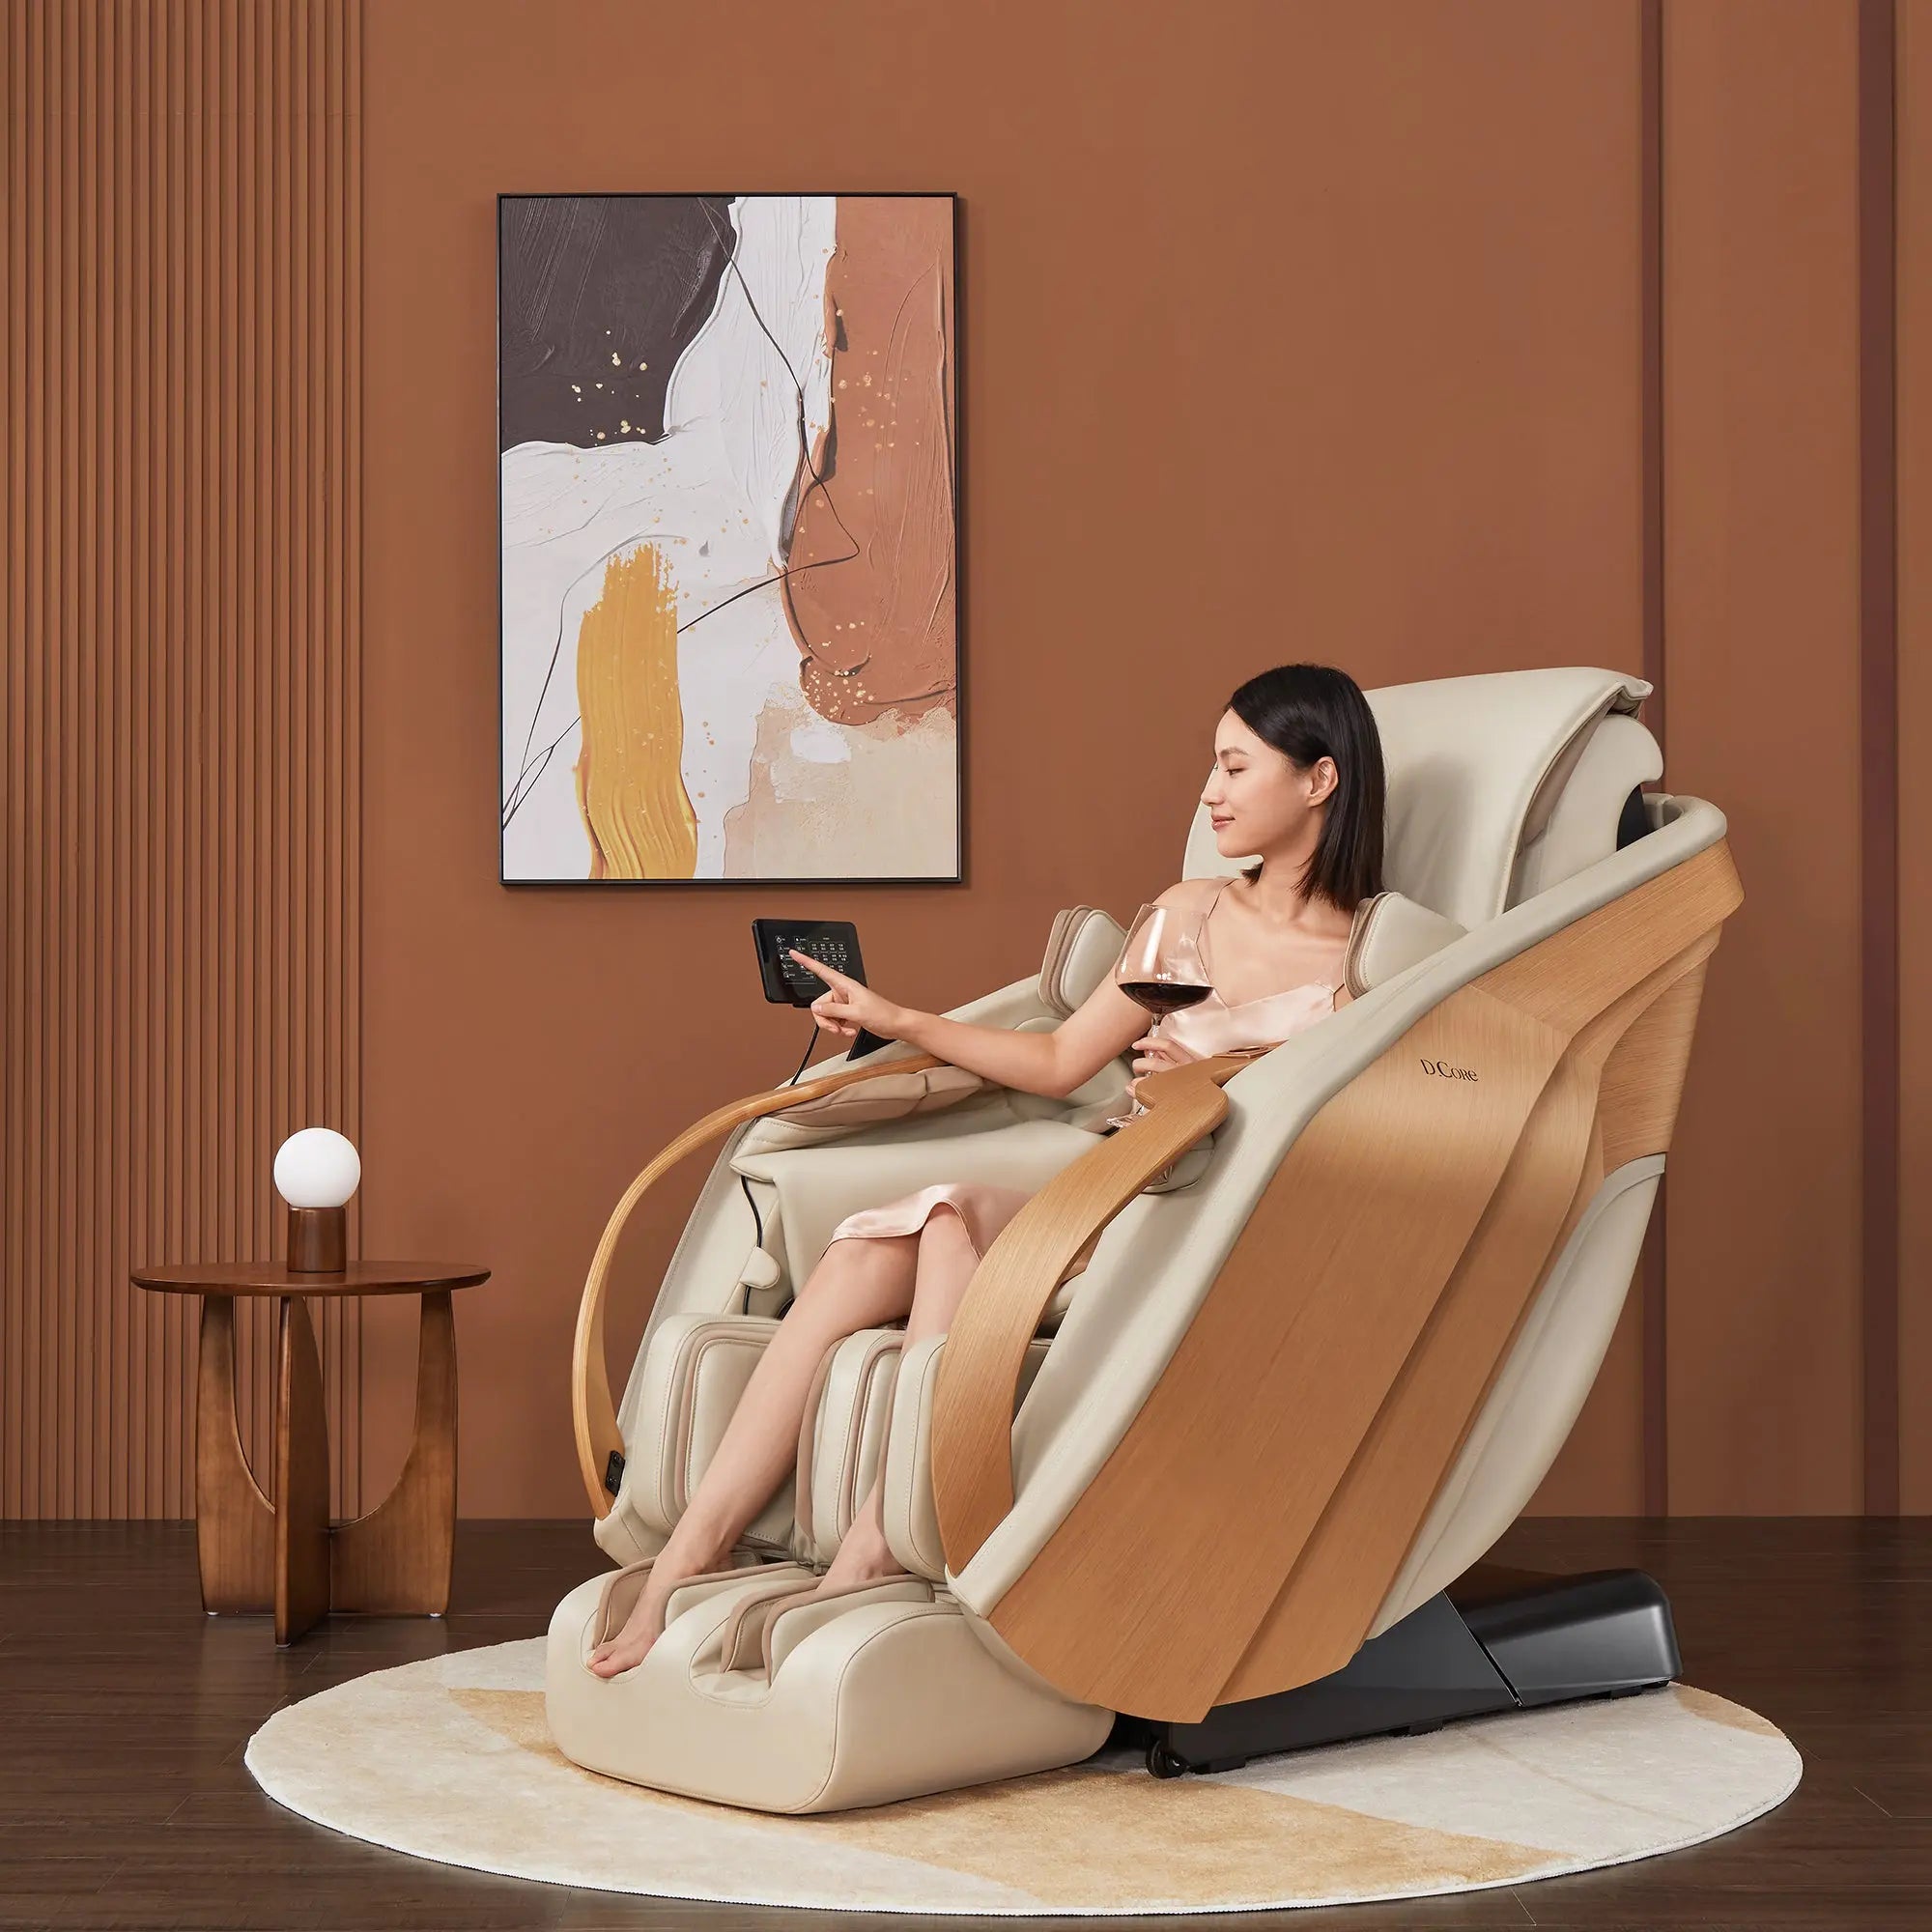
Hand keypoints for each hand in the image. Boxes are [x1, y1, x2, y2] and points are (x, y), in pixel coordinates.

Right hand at [786, 948, 907, 1043]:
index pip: (821, 970)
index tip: (794, 953)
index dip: (806, 961)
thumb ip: (833, 1010)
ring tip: (846, 1029)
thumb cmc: (883, 1014)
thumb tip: (816, 1008)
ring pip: (826, 1014)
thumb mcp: (855, 1012)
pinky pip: (834, 1019)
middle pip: (819, 1003)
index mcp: (845, 985)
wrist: (895, 1024)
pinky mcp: (847, 1012)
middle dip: (825, 1019)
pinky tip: (849, 1030)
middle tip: (836, 1028)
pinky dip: (839, 1027)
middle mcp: (843, 992)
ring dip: (833, 1025)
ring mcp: (844, 1002)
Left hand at [1128, 1027, 1200, 1102]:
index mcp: (1190, 1062)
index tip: (1137, 1044)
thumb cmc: (1201, 1087)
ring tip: (1134, 1083)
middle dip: (1140, 1064)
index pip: (1168, 1046)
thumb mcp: (1189, 1068)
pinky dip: (1139, 1092)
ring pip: (1152, 1082)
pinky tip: (1135, 1092)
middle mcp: (1185, 1073)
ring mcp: (1179, 1088)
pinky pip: (1152, 1095)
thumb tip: (1152, 1051)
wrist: (1214, 1106)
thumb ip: (1171, 1059)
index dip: (1149, 1042)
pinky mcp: (1174, 1102)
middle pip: (1155, 1063)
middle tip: (1136, 1067)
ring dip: (1138, 1080)